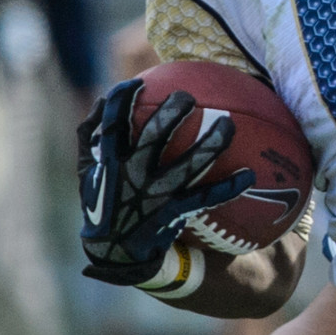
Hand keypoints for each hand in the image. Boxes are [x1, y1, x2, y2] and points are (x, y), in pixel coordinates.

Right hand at [77, 80, 256, 285]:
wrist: (113, 251)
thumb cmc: (102, 202)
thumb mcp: (86, 171)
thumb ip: (89, 136)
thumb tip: (100, 102)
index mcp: (110, 161)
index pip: (113, 123)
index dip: (122, 100)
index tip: (137, 83)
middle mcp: (133, 175)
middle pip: (153, 138)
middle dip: (171, 114)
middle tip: (188, 97)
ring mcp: (155, 195)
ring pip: (187, 166)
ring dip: (210, 144)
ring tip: (229, 124)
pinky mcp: (173, 213)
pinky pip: (205, 198)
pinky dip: (228, 187)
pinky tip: (250, 175)